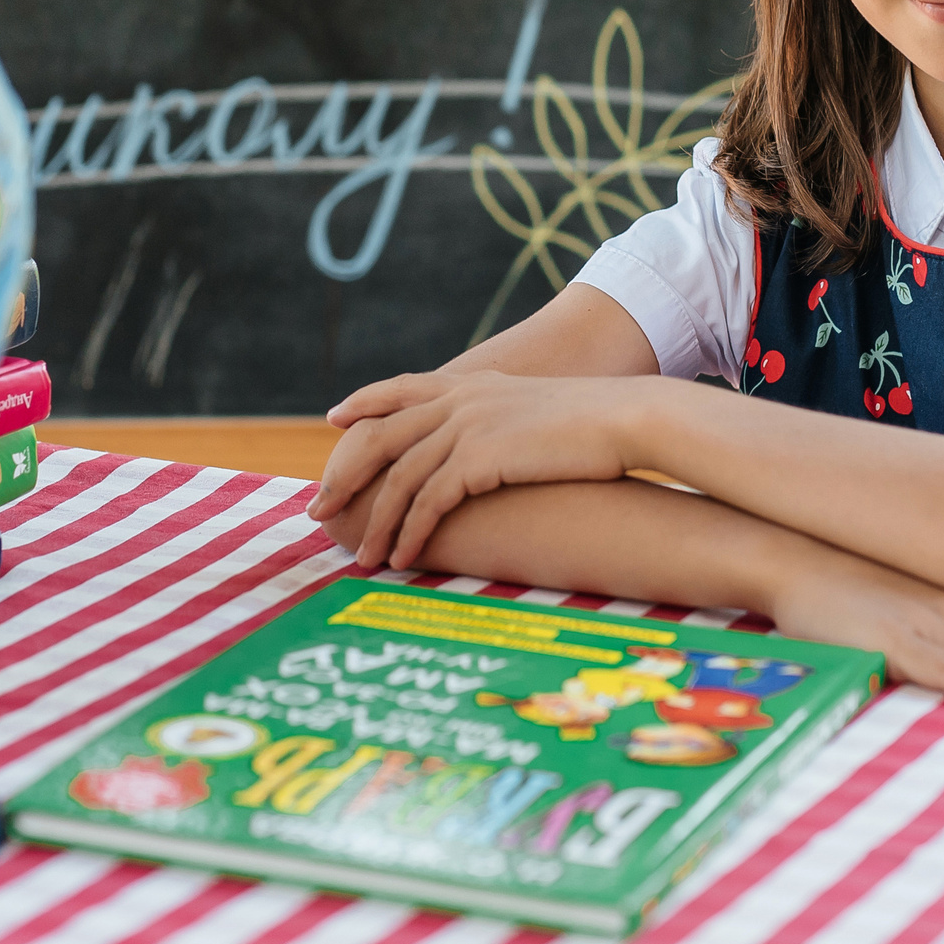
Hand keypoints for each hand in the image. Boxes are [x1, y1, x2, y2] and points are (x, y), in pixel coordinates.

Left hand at [304, 370, 642, 568]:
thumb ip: (502, 420)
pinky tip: (401, 558)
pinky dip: (409, 533)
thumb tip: (493, 446)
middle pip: (381, 435)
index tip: (335, 418)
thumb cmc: (594, 425)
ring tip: (362, 559)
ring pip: (400, 478)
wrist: (626, 419)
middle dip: (345, 474)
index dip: (364, 401)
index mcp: (473, 384)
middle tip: (317, 508)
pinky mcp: (480, 457)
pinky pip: (428, 502)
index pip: (401, 387)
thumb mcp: (537, 411)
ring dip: (376, 523)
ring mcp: (467, 425)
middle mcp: (462, 399)